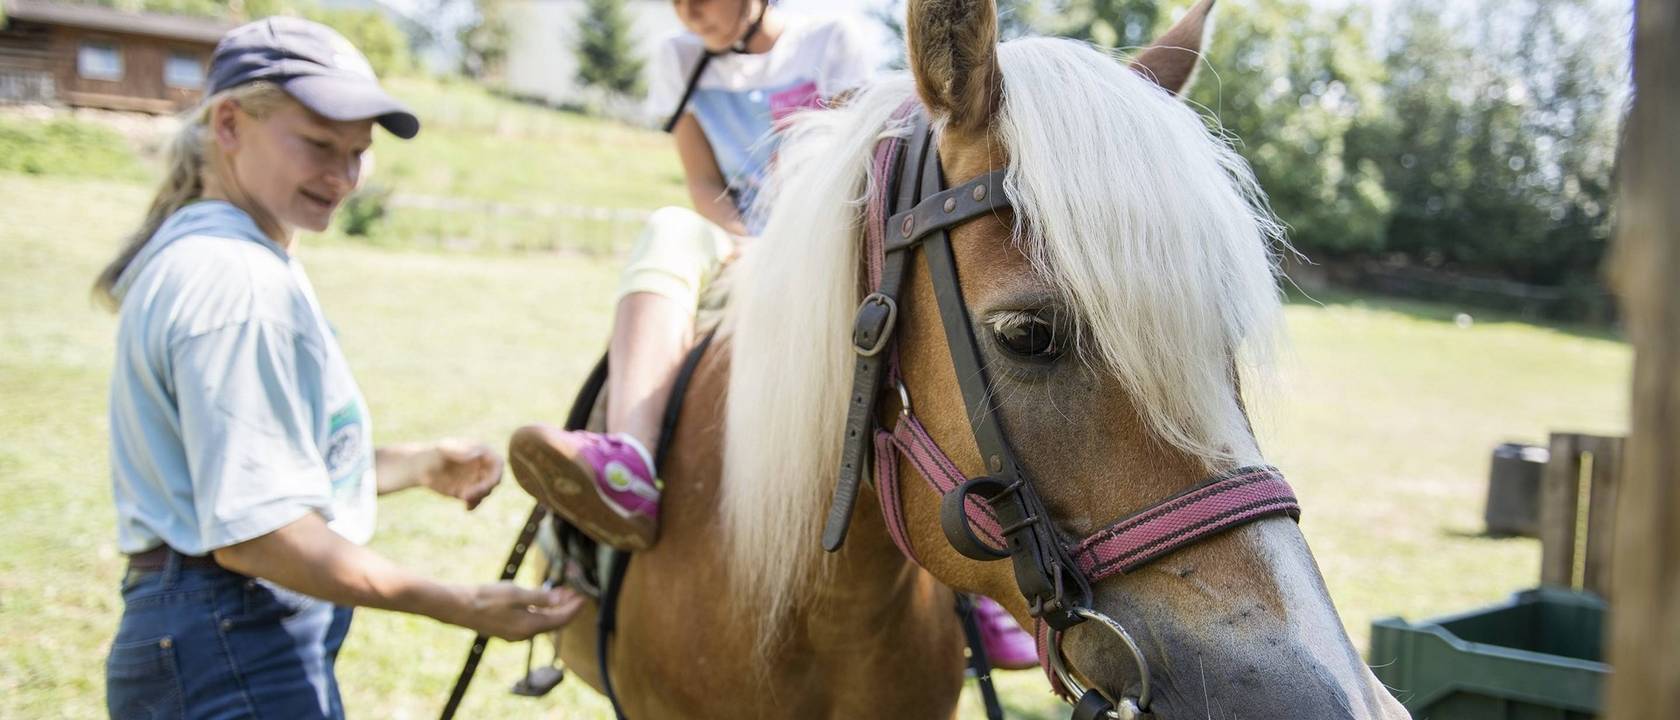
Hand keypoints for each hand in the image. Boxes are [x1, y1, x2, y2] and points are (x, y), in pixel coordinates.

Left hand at [420, 439, 503, 509]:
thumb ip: (460, 451)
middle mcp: (481, 467)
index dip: (496, 474)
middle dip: (484, 489)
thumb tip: (478, 454)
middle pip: (493, 480)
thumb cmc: (433, 453)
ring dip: (478, 497)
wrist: (420, 467)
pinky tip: (467, 508)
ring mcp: (475, 480)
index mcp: (480, 452)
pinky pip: (475, 500)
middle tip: (467, 494)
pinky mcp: (468, 491)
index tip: (488, 484)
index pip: (497, 464)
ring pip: (485, 491)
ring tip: (463, 497)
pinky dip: (473, 504)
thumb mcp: (445, 449)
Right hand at [463, 582, 586, 640]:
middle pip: (554, 623)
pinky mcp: (508, 629)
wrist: (458, 607)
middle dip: (567, 608)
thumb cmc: (486, 598)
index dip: (574, 608)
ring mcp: (515, 633)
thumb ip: (539, 597)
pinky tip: (542, 600)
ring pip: (543, 622)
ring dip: (555, 608)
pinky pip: (532, 622)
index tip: (584, 596)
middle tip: (576, 592)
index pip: (561, 619)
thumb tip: (560, 599)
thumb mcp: (516, 594)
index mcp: (529, 626)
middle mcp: (524, 634)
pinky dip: (542, 611)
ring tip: (563, 593)